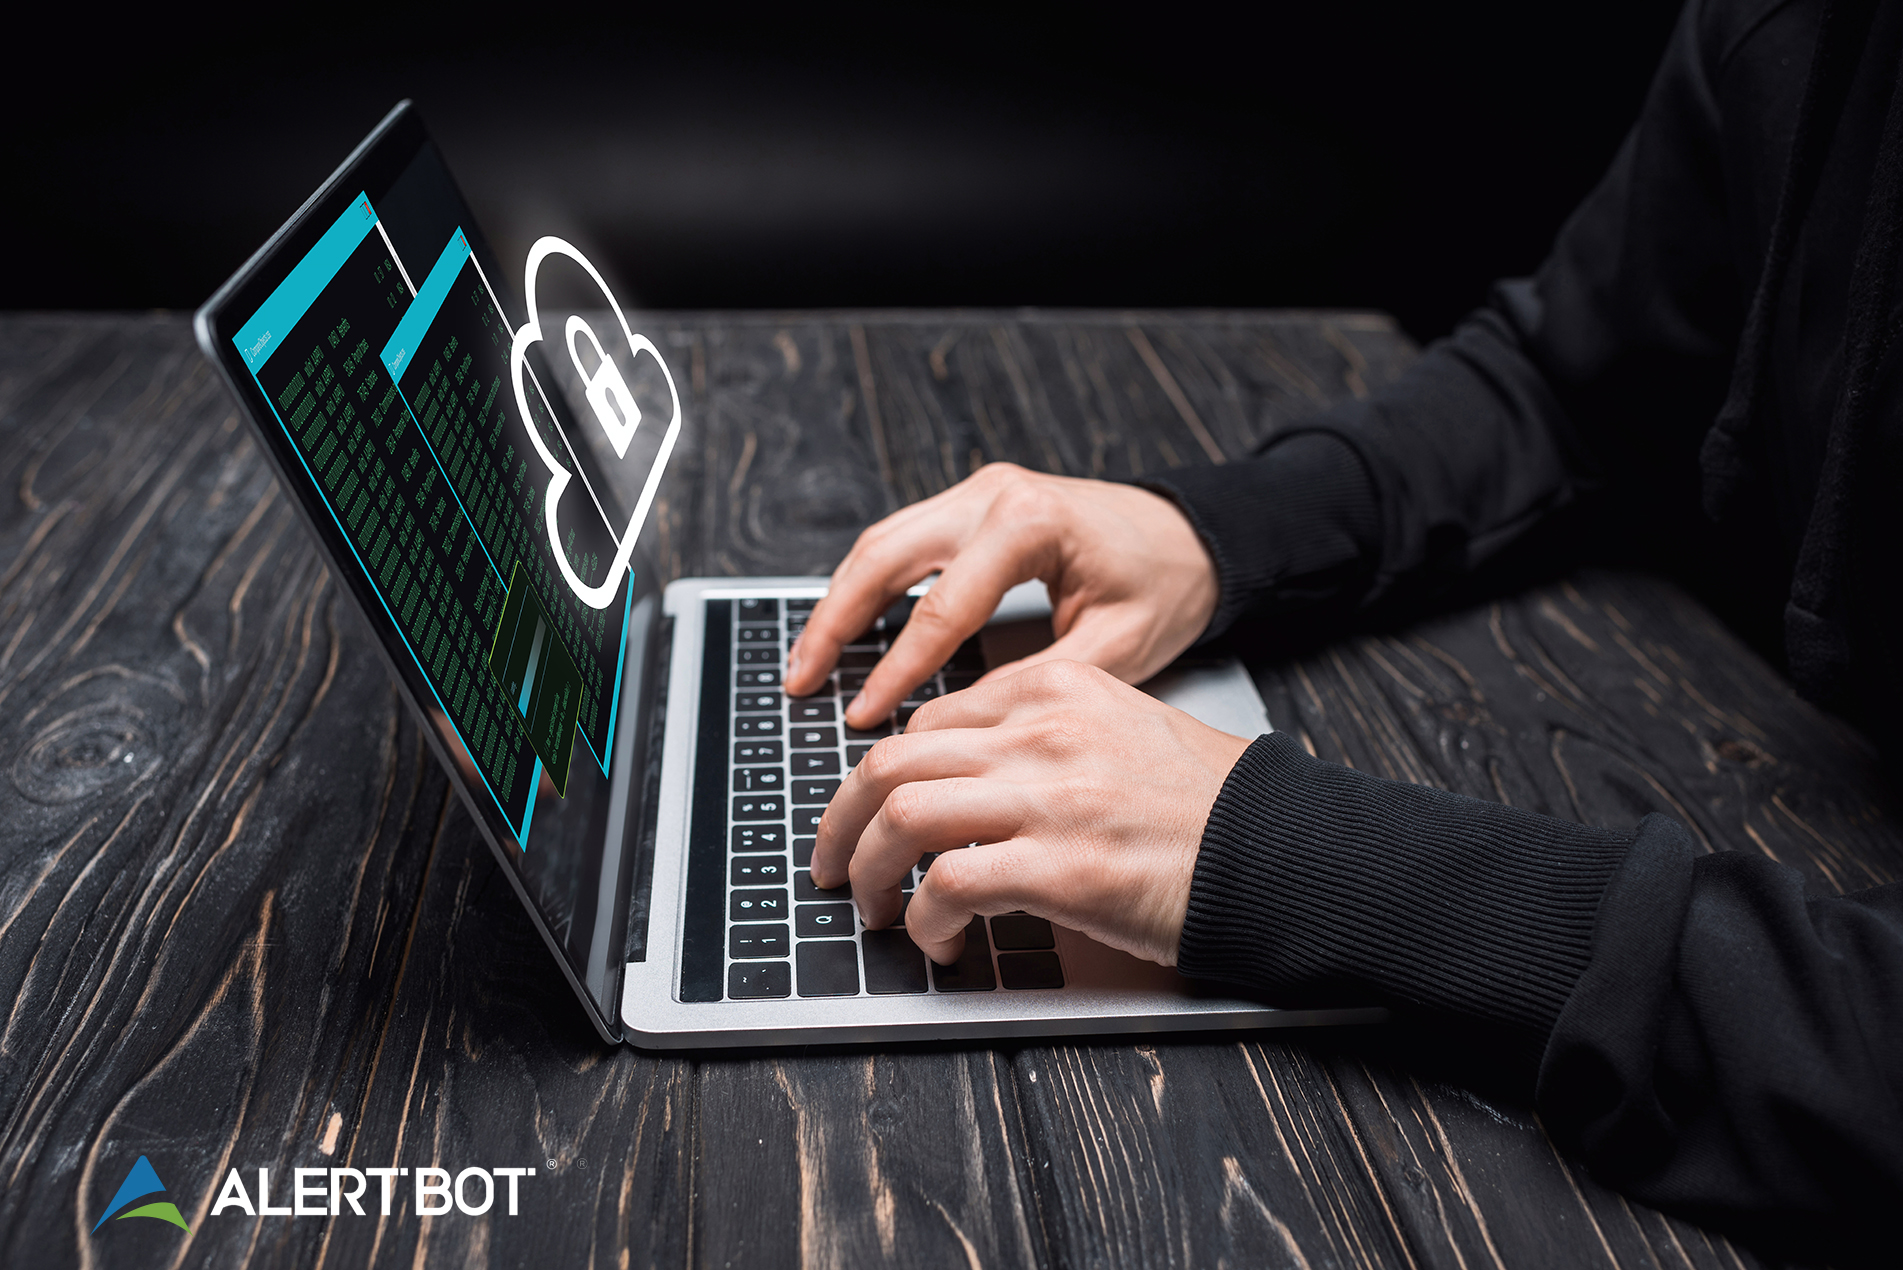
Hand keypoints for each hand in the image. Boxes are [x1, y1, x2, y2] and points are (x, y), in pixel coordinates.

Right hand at [783, 463, 1218, 728]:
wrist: (1195, 534)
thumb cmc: (1166, 585)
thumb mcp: (1115, 647)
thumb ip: (1037, 684)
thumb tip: (961, 730)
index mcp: (1029, 524)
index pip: (941, 609)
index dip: (897, 672)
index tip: (865, 718)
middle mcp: (993, 495)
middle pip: (884, 557)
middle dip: (835, 623)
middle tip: (802, 682)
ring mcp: (979, 492)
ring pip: (881, 543)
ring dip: (838, 601)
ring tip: (807, 663)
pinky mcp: (976, 503)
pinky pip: (903, 541)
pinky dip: (867, 585)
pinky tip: (847, 628)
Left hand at [810, 660, 1252, 965]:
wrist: (1279, 851)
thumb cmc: (1205, 807)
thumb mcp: (1120, 731)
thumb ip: (1040, 738)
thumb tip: (955, 779)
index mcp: (1055, 691)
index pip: (930, 721)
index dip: (882, 777)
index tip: (868, 816)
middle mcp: (1044, 732)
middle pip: (891, 760)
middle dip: (840, 821)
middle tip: (832, 866)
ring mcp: (1051, 797)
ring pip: (902, 815)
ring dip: (868, 872)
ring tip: (873, 910)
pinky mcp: (1062, 867)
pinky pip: (949, 886)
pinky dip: (925, 921)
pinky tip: (939, 942)